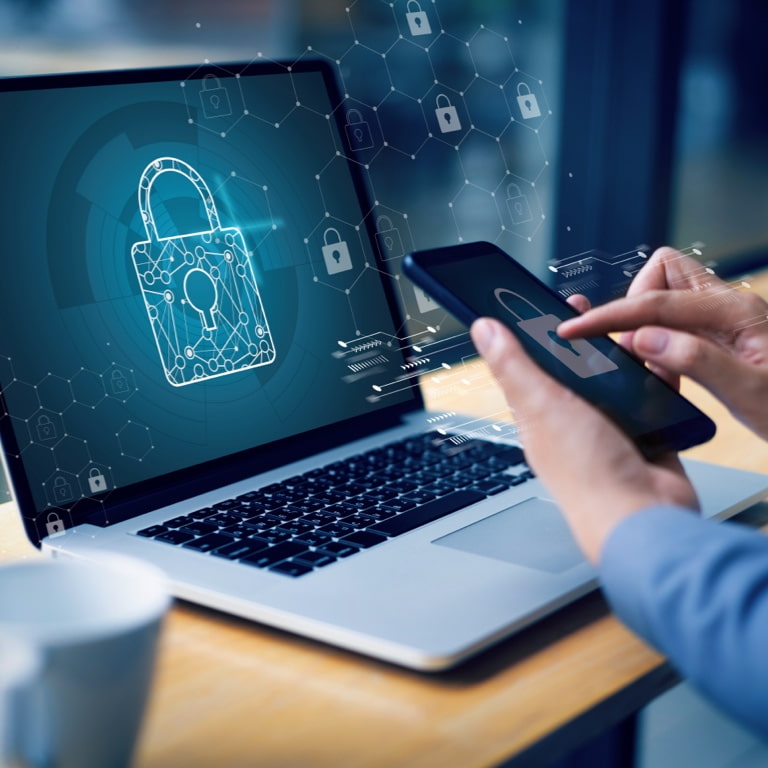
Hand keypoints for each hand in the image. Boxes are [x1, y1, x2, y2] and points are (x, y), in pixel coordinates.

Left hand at [470, 317, 697, 563]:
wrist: (643, 517)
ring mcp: (610, 429)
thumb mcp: (542, 406)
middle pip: (578, 369)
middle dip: (588, 339)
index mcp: (540, 415)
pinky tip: (659, 363)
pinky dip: (656, 379)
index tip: (550, 303)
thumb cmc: (586, 474)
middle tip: (600, 313)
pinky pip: (651, 397)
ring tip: (633, 335)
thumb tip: (482, 329)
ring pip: (617, 380)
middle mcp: (573, 421)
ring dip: (624, 358)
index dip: (539, 333)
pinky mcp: (647, 435)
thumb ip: (514, 366)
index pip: (534, 364)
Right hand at [559, 247, 767, 440]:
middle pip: (662, 272)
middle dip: (634, 302)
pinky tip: (663, 366)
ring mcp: (724, 316)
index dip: (611, 316)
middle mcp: (729, 304)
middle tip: (629, 345)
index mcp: (736, 312)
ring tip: (647, 361)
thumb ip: (695, 360)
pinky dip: (658, 336)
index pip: (656, 302)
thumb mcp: (750, 393)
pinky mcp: (719, 332)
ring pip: (665, 292)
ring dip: (644, 320)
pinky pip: (674, 318)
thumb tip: (642, 338)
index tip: (578, 329)